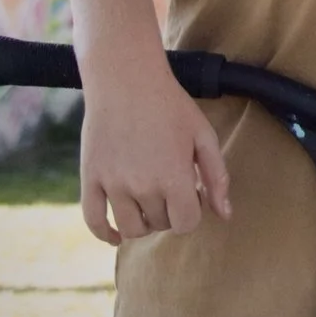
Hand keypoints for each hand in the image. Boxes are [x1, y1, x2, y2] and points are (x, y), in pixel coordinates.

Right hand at [78, 63, 230, 244]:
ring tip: (150, 202)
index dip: (192, 212)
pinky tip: (116, 236)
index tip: (192, 194)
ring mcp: (113, 185)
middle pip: (160, 224)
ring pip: (130, 229)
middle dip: (170, 212)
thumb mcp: (204, 135)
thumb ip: (217, 176)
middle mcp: (142, 187)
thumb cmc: (171, 106)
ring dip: (144, 223)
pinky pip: (93, 221)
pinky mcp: (90, 179)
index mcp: (173, 178)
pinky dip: (105, 234)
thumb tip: (225, 214)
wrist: (127, 81)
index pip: (185, 224)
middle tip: (171, 188)